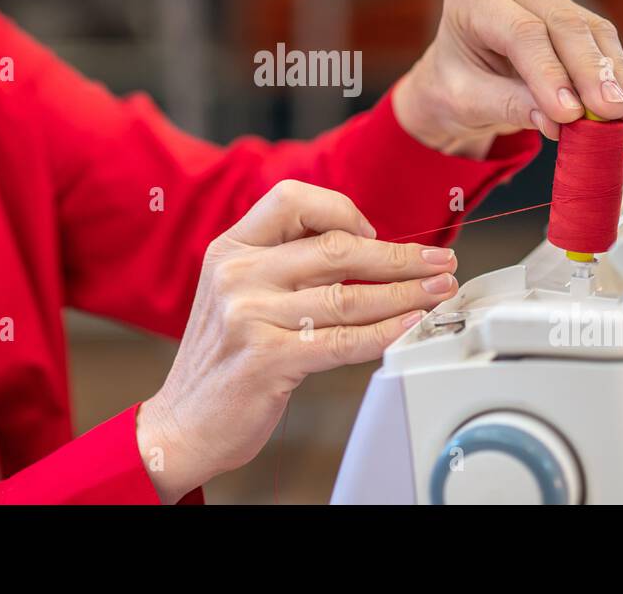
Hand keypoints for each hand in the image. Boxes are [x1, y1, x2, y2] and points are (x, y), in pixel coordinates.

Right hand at [135, 180, 459, 502]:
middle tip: (439, 261)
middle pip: (336, 248)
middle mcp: (237, 275)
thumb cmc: (223, 357)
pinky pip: (343, 340)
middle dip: (399, 255)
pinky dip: (386, 332)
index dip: (342, 210)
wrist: (183, 423)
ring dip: (406, 292)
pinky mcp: (267, 359)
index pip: (292, 200)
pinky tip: (410, 326)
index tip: (375, 232)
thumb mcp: (235, 290)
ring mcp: (249, 315)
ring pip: (348, 295)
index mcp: (230, 248)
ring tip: (438, 291)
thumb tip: (364, 245)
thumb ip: (282, 262)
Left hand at [393, 0, 622, 157]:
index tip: (570, 112)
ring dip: (612, 73)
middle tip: (611, 111)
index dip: (550, 72)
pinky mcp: (569, 13)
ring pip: (589, 29)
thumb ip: (508, 105)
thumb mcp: (465, 103)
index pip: (521, 32)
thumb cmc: (453, 86)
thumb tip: (559, 120)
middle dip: (591, 72)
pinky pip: (600, 39)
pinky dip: (615, 73)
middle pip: (562, 24)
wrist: (455, 81)